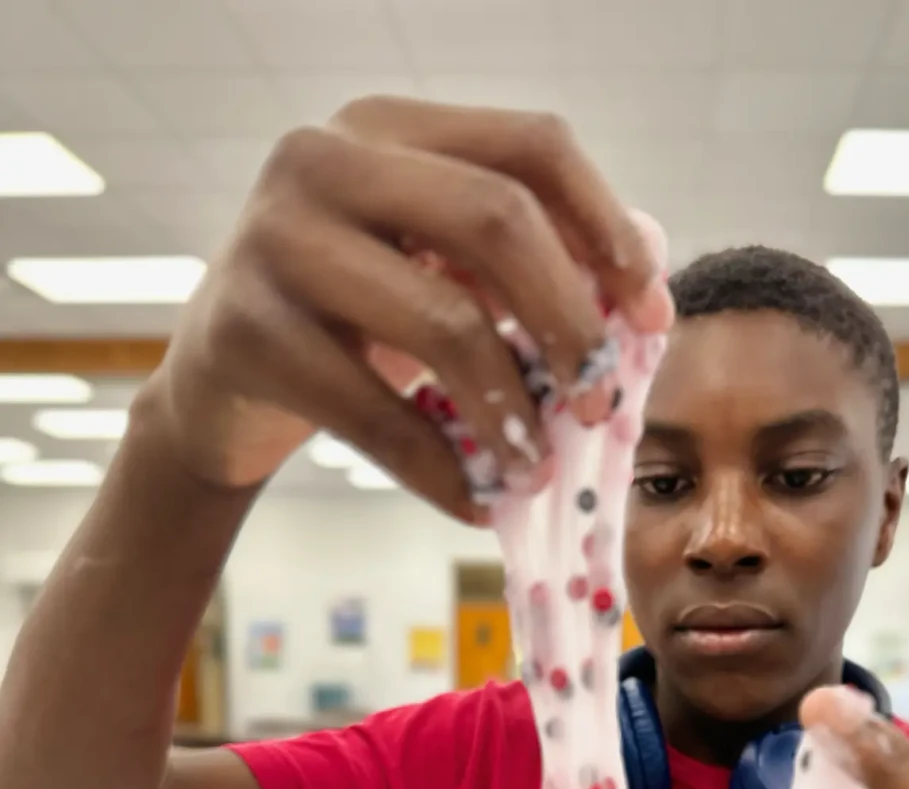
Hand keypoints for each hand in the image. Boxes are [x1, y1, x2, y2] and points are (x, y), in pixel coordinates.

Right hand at [141, 98, 672, 514]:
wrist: (219, 389)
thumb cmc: (350, 326)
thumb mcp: (432, 275)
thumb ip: (520, 271)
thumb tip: (645, 302)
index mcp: (387, 128)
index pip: (530, 147)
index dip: (607, 228)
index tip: (652, 315)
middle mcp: (325, 159)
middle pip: (497, 221)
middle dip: (571, 323)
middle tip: (603, 405)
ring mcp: (275, 238)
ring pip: (444, 320)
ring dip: (512, 413)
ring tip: (537, 472)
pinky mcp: (247, 330)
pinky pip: (379, 414)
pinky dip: (442, 471)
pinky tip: (476, 502)